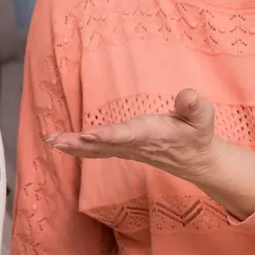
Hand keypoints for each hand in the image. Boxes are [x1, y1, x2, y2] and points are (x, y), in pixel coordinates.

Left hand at [47, 88, 217, 180]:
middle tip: (55, 139)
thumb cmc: (198, 133)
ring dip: (72, 145)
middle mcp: (136, 144)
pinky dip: (79, 147)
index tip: (89, 133)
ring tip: (51, 139)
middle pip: (103, 144)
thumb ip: (195, 107)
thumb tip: (189, 95)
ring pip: (96, 149)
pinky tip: (61, 143)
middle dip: (79, 142)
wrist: (197, 160)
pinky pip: (97, 150)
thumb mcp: (203, 118)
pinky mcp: (124, 149)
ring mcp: (128, 149)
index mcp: (152, 135)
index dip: (108, 135)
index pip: (127, 135)